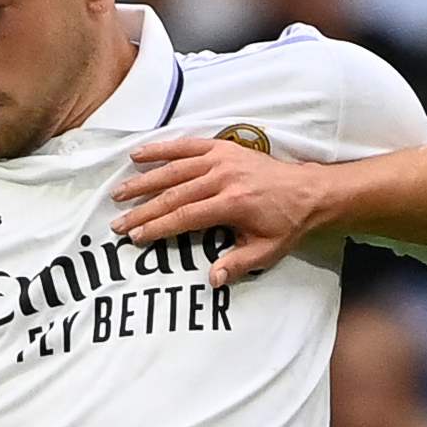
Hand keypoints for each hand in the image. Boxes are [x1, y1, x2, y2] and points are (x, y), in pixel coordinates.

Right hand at [116, 133, 331, 286]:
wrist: (309, 191)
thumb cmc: (286, 224)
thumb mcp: (266, 252)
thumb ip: (238, 265)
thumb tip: (212, 281)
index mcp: (233, 203)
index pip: (185, 217)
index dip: (158, 227)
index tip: (135, 237)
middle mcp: (224, 178)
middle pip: (173, 194)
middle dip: (143, 209)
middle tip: (117, 222)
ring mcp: (222, 159)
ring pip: (174, 169)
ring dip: (144, 180)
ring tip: (120, 193)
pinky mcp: (223, 147)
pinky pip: (187, 146)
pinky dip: (162, 149)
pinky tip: (138, 154)